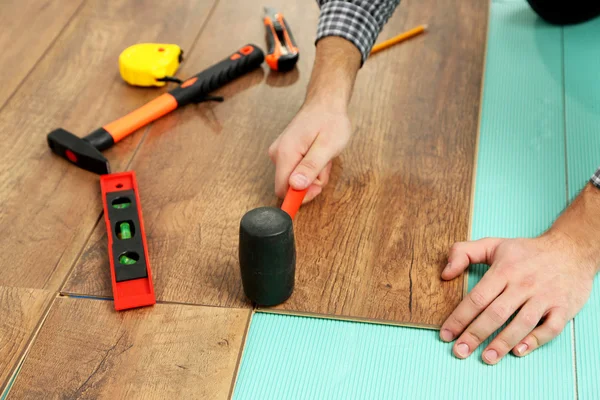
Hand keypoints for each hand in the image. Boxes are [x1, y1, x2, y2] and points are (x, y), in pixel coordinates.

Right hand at [268, 36, 360, 202]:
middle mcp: (277, 154)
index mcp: (285, 153)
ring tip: (323, 156)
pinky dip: (310, 167)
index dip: (300, 196)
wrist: (326, 102)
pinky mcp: (285, 152)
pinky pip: (296, 170)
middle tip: (324, 166)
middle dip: (310, 183)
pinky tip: (318, 154)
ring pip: (295, 179)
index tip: (317, 188)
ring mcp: (280, 153)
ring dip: (313, 174)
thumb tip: (295, 186)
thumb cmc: (330, 121)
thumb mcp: (327, 147)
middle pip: (290, 186)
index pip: (283, 190)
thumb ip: (310, 167)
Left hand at [440, 233, 595, 363]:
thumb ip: (463, 253)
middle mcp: (523, 284)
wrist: (571, 249)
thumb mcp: (492, 244)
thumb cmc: (526, 251)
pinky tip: (518, 351)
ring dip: (503, 343)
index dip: (459, 318)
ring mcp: (545, 296)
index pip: (477, 297)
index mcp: (504, 270)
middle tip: (459, 351)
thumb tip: (444, 274)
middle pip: (495, 314)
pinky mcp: (563, 307)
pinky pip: (550, 328)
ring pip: (521, 323)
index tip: (446, 334)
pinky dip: (535, 340)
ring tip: (486, 358)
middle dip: (475, 335)